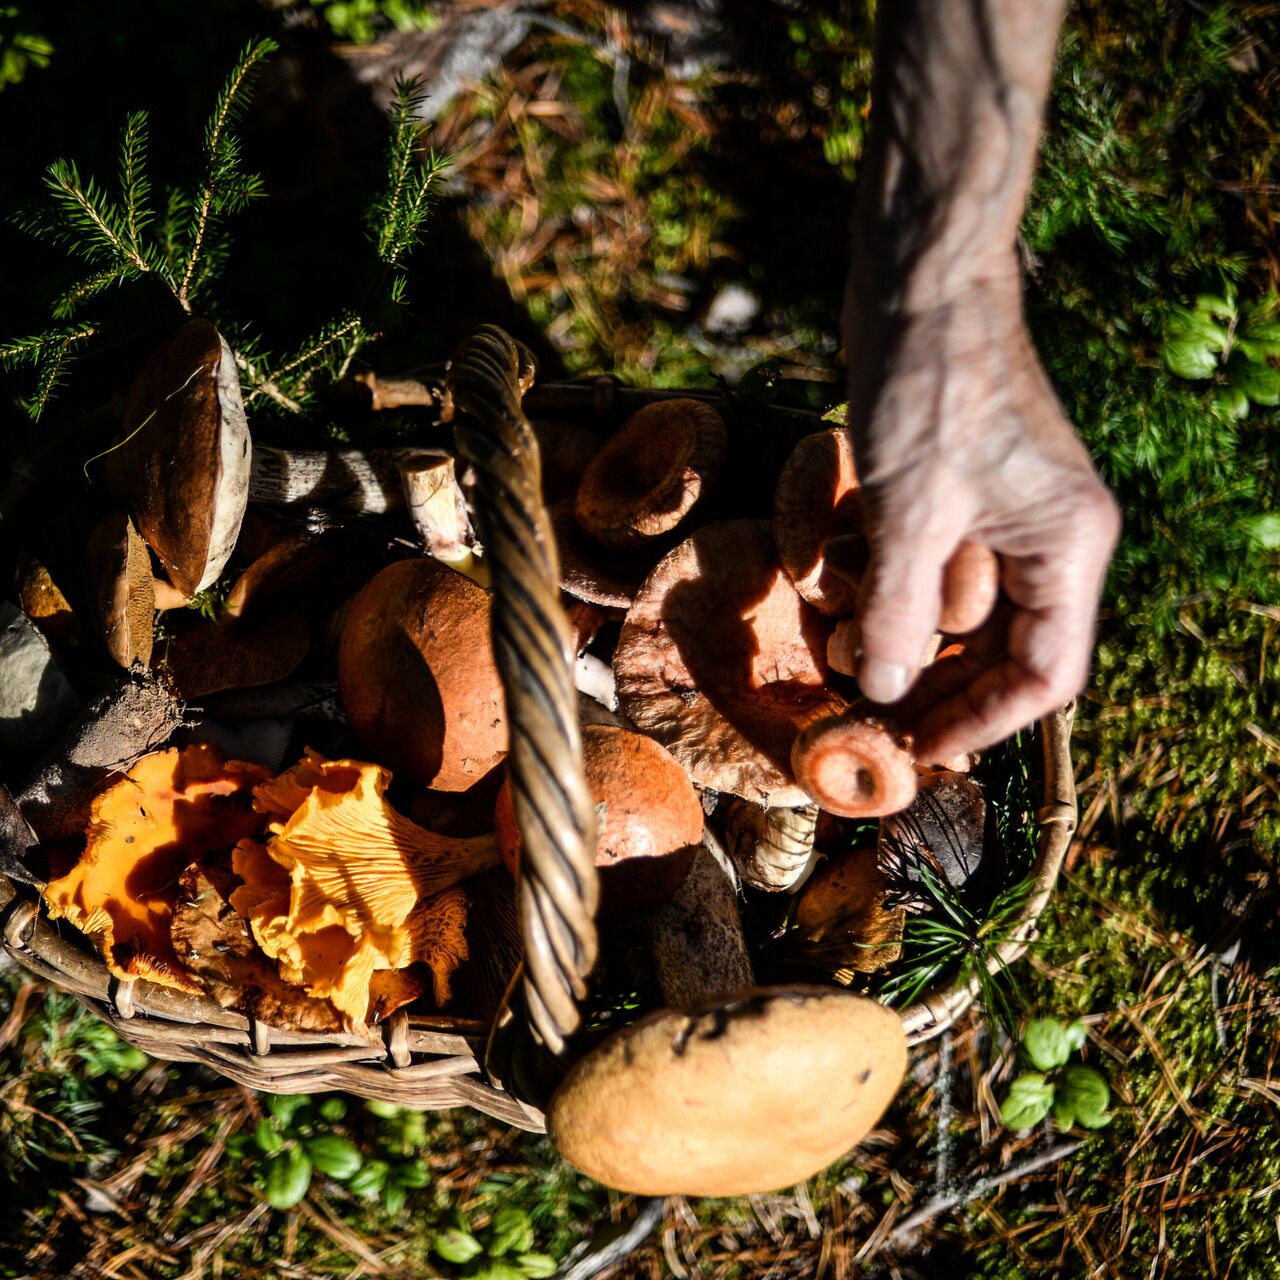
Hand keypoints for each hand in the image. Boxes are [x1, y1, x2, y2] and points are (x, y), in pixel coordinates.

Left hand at [840, 266, 1120, 761]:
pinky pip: (932, 572)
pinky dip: (893, 598)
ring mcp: (1003, 517)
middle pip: (1002, 651)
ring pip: (961, 616)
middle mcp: (1047, 540)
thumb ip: (898, 609)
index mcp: (1066, 546)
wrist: (918, 282)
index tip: (917, 747)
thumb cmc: (930, 385)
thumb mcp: (911, 509)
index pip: (1045, 672)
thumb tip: (880, 691)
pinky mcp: (958, 495)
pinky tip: (847, 616)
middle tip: (871, 725)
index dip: (981, 720)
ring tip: (849, 674)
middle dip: (937, 690)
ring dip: (908, 646)